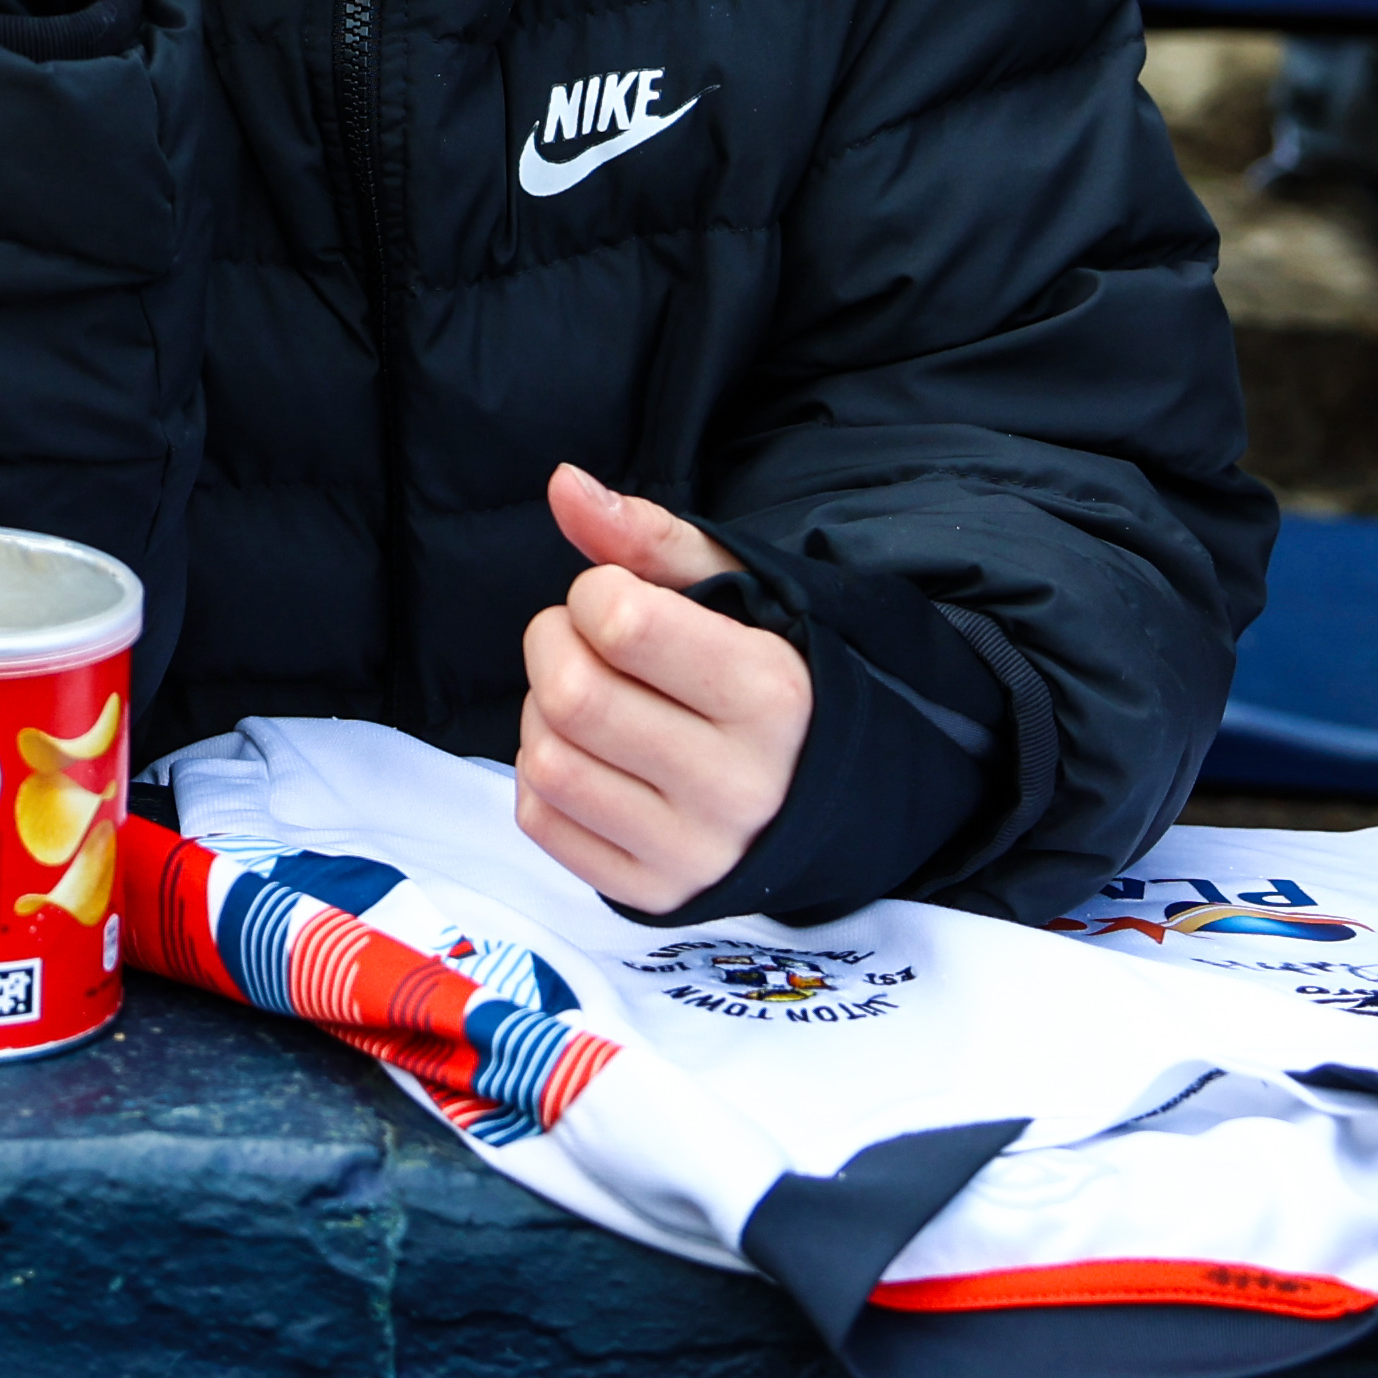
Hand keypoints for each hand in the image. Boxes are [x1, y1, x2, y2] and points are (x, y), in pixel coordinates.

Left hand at [513, 462, 812, 914]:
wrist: (836, 794)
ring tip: (589, 696)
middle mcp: (738, 787)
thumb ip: (648, 535)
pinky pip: (541, 820)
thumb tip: (562, 484)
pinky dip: (543, 774)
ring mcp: (695, 851)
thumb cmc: (777, 674)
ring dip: (543, 711)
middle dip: (554, 643)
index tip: (620, 598)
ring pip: (548, 762)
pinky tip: (589, 753)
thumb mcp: (738, 591)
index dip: (597, 592)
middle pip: (572, 696)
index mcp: (772, 697)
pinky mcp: (655, 894)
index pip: (622, 624)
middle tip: (586, 639)